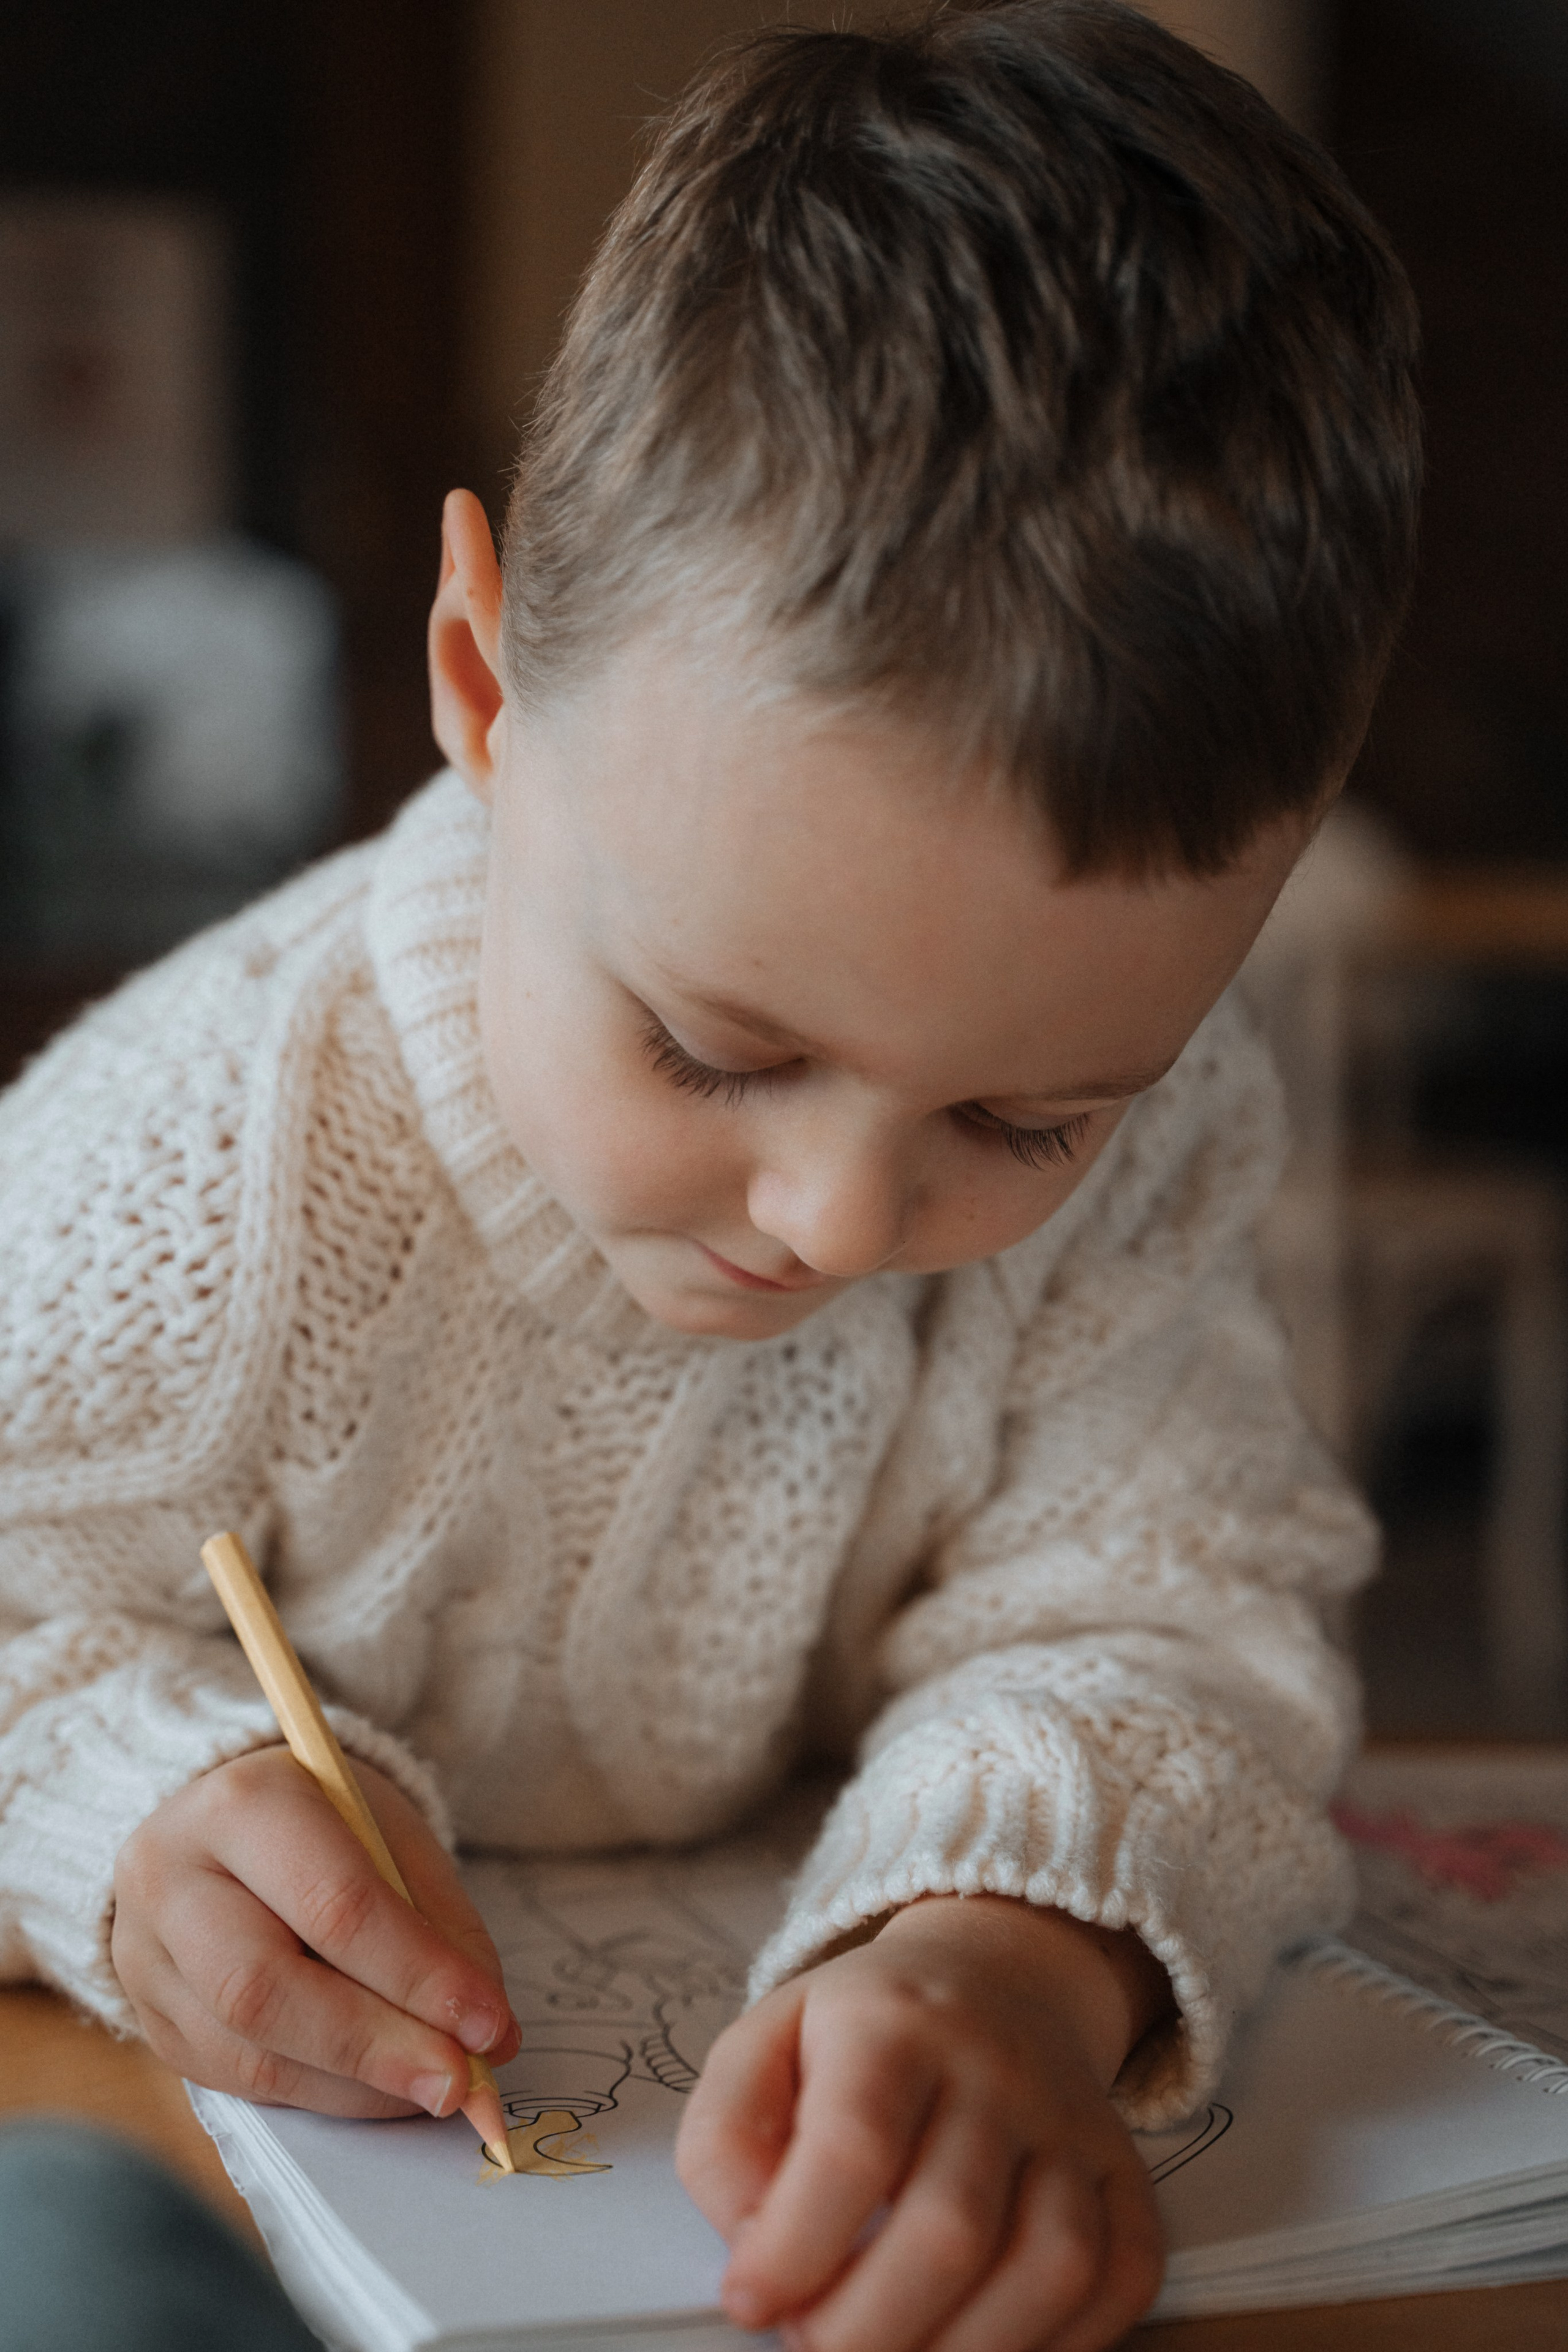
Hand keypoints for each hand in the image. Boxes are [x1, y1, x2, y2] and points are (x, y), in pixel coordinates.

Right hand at [112, 1747, 519, 2117]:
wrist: (221, 1821)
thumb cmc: (323, 1822)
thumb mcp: (390, 1834)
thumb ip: (441, 1928)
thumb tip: (491, 2037)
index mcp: (243, 1802)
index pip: (334, 1903)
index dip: (417, 1974)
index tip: (489, 2026)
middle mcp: (171, 1875)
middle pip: (264, 1986)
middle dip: (376, 2046)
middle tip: (458, 2082)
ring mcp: (144, 1953)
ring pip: (244, 2048)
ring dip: (354, 2085)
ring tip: (428, 2089)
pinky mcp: (149, 2016)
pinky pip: (233, 2078)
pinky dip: (318, 2094)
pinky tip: (375, 2089)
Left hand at [676, 1896, 1168, 2351]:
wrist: (993, 1979)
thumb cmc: (862, 2036)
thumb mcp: (762, 2046)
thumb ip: (725, 2143)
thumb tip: (753, 2249)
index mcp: (893, 2022)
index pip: (854, 2145)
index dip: (795, 2247)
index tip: (749, 2300)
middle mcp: (998, 2067)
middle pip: (950, 2227)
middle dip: (867, 2328)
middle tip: (813, 2342)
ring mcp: (1072, 2123)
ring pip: (1050, 2264)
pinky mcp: (1125, 2174)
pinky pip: (1121, 2279)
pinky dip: (1058, 2344)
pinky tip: (983, 2343)